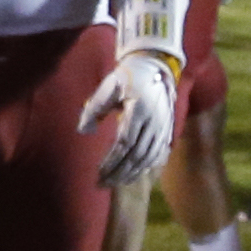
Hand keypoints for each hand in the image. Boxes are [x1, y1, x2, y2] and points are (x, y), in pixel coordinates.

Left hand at [78, 50, 178, 187]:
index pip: (125, 144)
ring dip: (131, 174)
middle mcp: (154, 122)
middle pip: (136, 156)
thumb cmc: (128, 76)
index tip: (98, 173)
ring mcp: (163, 128)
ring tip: (115, 182)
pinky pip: (158, 155)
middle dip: (119, 173)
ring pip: (148, 159)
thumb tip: (83, 131)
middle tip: (102, 184)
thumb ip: (95, 107)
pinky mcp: (167, 130)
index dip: (112, 162)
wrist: (155, 67)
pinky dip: (146, 168)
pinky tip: (134, 174)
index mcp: (139, 110)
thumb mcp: (109, 86)